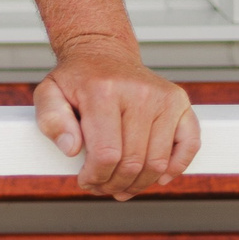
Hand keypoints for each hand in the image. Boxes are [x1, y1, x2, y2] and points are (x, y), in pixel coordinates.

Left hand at [33, 37, 199, 199]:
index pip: (106, 154)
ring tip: (122, 185)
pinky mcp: (180, 101)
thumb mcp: (50, 94)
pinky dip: (176, 167)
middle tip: (102, 187)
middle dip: (114, 184)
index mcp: (104, 91)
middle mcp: (139, 92)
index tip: (86, 181)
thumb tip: (72, 149)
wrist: (102, 53)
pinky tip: (159, 177)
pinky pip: (189, 144)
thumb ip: (52, 120)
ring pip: (158, 162)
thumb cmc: (76, 80)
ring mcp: (163, 97)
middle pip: (133, 162)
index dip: (95, 177)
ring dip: (140, 183)